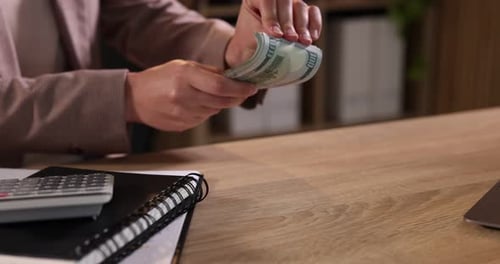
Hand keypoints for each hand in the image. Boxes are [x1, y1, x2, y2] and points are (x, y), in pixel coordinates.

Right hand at [125, 60, 256, 131]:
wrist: (134, 98)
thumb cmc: (159, 79)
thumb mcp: (183, 65)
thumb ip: (208, 71)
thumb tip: (233, 77)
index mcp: (185, 76)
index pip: (221, 86)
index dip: (240, 88)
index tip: (251, 87)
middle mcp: (184, 96)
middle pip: (222, 101)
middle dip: (236, 97)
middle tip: (244, 92)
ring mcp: (183, 113)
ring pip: (214, 111)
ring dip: (219, 104)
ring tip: (208, 95)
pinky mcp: (182, 126)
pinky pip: (203, 119)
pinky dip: (206, 111)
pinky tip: (195, 104)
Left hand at [225, 0, 321, 67]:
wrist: (251, 53)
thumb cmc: (247, 46)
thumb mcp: (248, 41)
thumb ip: (261, 38)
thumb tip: (277, 40)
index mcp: (255, 0)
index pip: (266, 0)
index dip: (271, 16)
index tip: (274, 34)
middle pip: (285, 1)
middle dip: (288, 22)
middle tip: (290, 38)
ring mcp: (290, 5)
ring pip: (300, 6)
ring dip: (302, 25)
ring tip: (302, 42)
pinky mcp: (303, 14)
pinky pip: (313, 12)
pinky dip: (315, 24)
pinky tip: (312, 37)